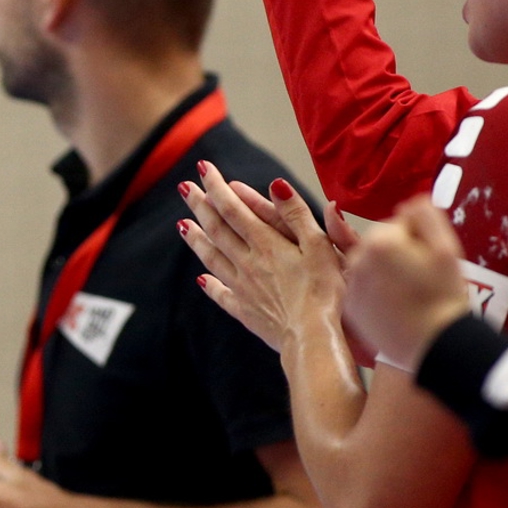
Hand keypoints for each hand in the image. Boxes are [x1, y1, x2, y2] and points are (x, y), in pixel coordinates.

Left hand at [177, 164, 349, 352]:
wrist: (313, 339)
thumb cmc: (325, 292)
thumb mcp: (319, 247)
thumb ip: (296, 214)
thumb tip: (275, 183)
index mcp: (266, 244)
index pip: (234, 208)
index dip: (216, 187)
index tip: (203, 168)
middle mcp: (248, 263)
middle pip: (217, 229)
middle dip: (200, 205)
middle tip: (184, 187)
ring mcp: (244, 288)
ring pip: (213, 258)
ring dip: (197, 239)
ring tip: (182, 225)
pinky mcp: (247, 312)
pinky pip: (222, 294)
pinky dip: (210, 285)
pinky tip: (201, 279)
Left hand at [342, 198, 472, 369]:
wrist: (435, 345)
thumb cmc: (444, 297)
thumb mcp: (446, 248)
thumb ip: (425, 214)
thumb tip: (410, 203)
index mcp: (379, 241)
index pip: (400, 224)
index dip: (420, 238)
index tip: (430, 256)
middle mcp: (357, 261)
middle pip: (382, 243)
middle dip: (400, 253)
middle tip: (423, 276)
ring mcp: (351, 286)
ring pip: (371, 265)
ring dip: (387, 271)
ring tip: (411, 291)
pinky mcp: (350, 308)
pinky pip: (364, 288)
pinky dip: (377, 291)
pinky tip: (398, 304)